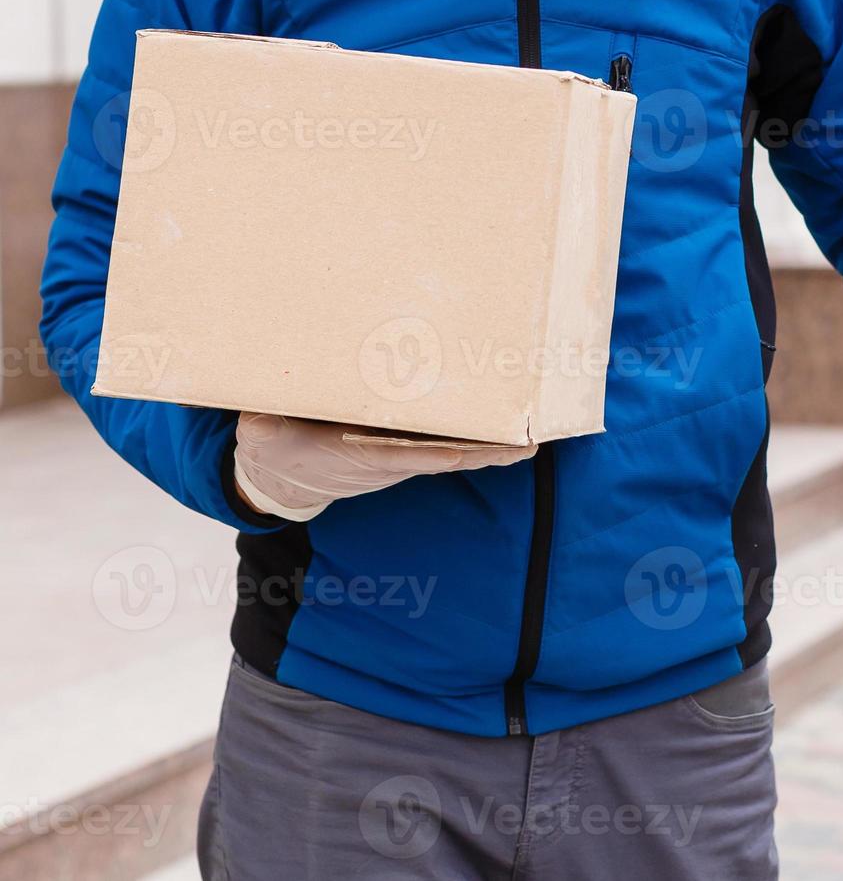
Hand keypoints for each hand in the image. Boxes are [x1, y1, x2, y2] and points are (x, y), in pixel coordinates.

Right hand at [232, 413, 537, 521]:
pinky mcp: (407, 448)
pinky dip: (482, 441)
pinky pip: (451, 444)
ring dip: (494, 449)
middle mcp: (389, 460)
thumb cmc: (274, 449)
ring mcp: (401, 456)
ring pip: (456, 451)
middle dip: (485, 452)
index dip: (430, 455)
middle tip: (527, 445)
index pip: (400, 456)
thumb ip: (264, 427)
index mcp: (356, 456)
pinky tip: (514, 436)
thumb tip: (257, 417)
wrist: (284, 475)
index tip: (459, 454)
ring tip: (535, 440)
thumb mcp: (261, 438)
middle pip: (445, 456)